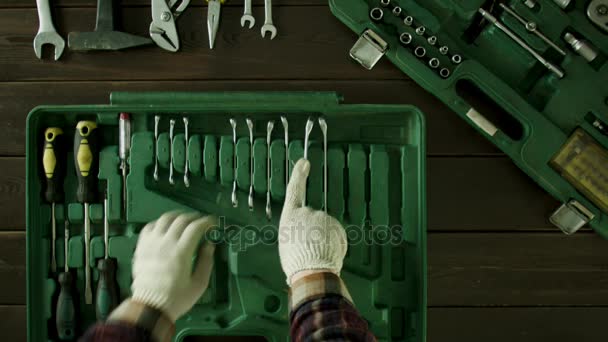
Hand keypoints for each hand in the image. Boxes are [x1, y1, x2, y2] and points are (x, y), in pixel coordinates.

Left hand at [131, 211, 216, 321]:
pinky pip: (149, 226)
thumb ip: (206, 261)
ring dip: (177, 216)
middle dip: (194, 217)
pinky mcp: (141, 246)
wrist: (150, 307)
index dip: (207, 221)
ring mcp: (151, 243)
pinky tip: (165, 228)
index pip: (196, 227)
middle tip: (201, 222)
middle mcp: (166, 243)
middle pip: (181, 219)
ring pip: (165, 219)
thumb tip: (209, 244)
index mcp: (182, 252)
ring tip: (184, 221)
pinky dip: (160, 223)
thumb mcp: (199, 283)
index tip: (213, 223)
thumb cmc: (177, 297)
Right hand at [279, 159, 347, 285]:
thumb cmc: (296, 261)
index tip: (304, 161)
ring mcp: (322, 217)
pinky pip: (335, 233)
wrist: (312, 269)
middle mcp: (306, 212)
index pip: (294, 190)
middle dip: (314, 230)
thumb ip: (296, 230)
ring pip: (325, 227)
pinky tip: (327, 252)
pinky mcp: (336, 225)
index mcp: (290, 216)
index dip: (299, 174)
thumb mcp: (287, 242)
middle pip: (312, 217)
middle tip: (308, 248)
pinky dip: (334, 242)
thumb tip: (304, 232)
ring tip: (317, 253)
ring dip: (324, 238)